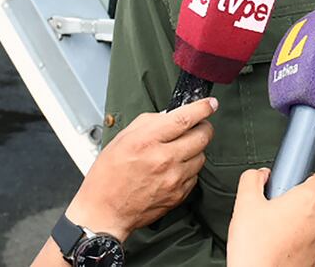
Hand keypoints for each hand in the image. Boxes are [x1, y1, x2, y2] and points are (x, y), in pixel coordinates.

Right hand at [64, 98, 216, 241]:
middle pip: (202, 136)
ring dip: (195, 149)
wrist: (105, 211)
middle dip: (203, 127)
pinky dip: (189, 168)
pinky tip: (174, 168)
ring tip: (179, 151)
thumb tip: (170, 115)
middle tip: (198, 126)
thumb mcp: (122, 138)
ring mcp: (173, 178)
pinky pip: (195, 175)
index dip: (202, 108)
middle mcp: (164, 159)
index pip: (184, 118)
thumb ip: (149, 122)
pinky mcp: (179, 194)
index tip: (210, 104)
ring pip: (202, 155)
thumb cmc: (109, 175)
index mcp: (147, 141)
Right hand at [226, 169, 314, 266]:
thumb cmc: (254, 247)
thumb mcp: (245, 202)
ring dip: (293, 227)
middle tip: (273, 211)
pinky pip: (305, 246)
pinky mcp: (313, 262)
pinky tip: (275, 247)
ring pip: (308, 227)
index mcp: (306, 202)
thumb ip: (253, 179)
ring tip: (270, 232)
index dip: (309, 178)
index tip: (295, 182)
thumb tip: (260, 175)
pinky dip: (294, 245)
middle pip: (312, 205)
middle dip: (293, 205)